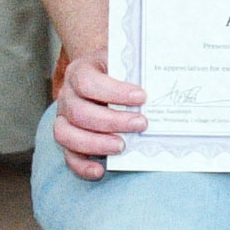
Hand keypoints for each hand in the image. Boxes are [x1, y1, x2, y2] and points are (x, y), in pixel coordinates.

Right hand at [51, 56, 146, 176]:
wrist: (105, 71)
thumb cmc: (120, 67)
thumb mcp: (128, 59)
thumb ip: (139, 67)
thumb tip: (165, 81)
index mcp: (80, 71)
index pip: (87, 81)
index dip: (113, 91)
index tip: (142, 96)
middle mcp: (67, 95)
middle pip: (80, 112)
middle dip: (112, 121)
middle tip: (142, 124)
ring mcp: (64, 118)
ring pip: (67, 134)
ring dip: (96, 143)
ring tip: (123, 146)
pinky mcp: (69, 138)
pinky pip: (68, 155)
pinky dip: (81, 166)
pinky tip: (100, 170)